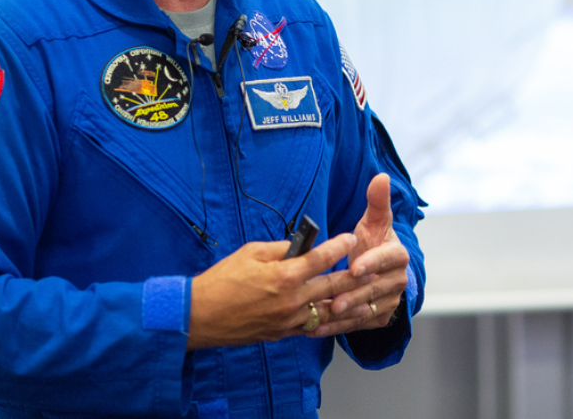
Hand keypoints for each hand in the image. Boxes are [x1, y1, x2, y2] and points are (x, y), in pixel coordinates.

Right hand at [187, 232, 371, 348]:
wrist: (201, 315)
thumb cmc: (222, 280)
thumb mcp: (250, 252)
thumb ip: (280, 248)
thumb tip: (300, 245)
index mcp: (284, 275)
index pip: (321, 258)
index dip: (339, 246)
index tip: (350, 238)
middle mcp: (291, 300)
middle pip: (332, 286)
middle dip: (354, 277)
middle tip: (371, 269)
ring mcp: (288, 320)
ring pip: (326, 311)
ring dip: (345, 303)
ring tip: (362, 297)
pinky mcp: (282, 334)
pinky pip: (310, 326)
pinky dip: (323, 319)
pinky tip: (333, 314)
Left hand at [310, 173, 409, 337]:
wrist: (381, 269)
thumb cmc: (373, 241)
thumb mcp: (375, 220)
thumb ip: (377, 201)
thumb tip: (381, 177)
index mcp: (397, 255)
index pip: (387, 259)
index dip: (372, 263)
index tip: (355, 268)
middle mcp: (398, 280)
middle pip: (374, 289)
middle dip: (352, 295)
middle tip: (333, 301)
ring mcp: (390, 301)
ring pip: (365, 309)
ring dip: (342, 316)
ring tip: (319, 317)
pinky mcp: (379, 317)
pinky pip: (358, 324)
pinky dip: (337, 327)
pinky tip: (316, 329)